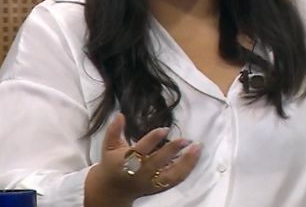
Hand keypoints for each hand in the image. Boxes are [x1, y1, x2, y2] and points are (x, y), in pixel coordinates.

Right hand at [84, 113, 201, 206]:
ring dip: (187, 162)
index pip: (141, 150)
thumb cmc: (112, 164)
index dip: (153, 139)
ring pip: (171, 175)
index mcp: (126, 162)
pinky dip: (187, 169)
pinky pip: (176, 180)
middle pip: (158, 163)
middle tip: (186, 140)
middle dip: (173, 151)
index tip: (165, 129)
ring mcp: (151, 182)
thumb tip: (120, 114)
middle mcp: (140, 174)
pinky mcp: (159, 187)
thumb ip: (113, 130)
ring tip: (197, 148)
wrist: (113, 191)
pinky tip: (195, 156)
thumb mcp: (108, 146)